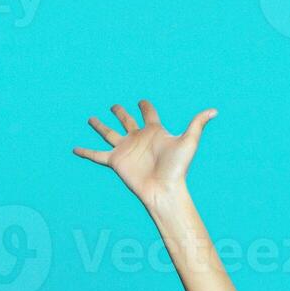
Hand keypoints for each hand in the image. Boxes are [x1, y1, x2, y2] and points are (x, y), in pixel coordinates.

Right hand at [72, 100, 216, 204]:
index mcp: (154, 131)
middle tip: (114, 105)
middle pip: (126, 120)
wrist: (164, 189)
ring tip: (90, 118)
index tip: (142, 101)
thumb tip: (215, 110)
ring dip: (100, 126)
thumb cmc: (177, 167)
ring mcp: (126, 149)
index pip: (149, 113)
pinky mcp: (116, 161)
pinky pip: (96, 155)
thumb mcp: (188, 141)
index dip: (145, 106)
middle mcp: (138, 138)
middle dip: (121, 112)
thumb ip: (197, 124)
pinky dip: (85, 152)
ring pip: (108, 133)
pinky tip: (74, 148)